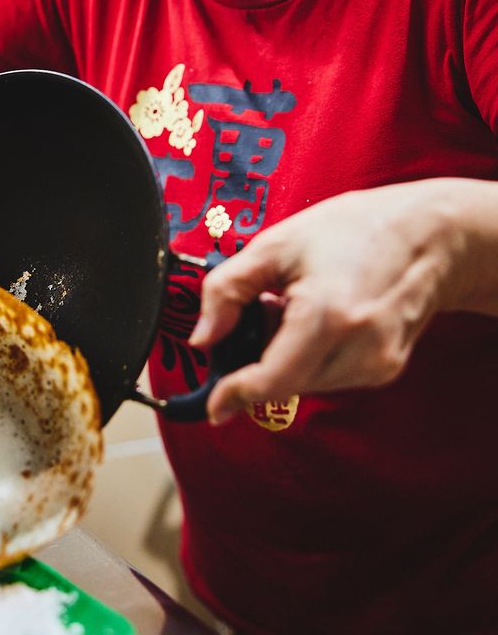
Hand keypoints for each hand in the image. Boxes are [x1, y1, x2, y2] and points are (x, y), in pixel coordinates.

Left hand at [189, 183, 452, 424]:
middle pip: (285, 384)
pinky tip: (327, 318)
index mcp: (326, 314)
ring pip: (307, 384)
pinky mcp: (387, 369)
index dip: (234, 396)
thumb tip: (202, 339)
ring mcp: (377, 364)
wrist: (431, 236)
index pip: (270, 381)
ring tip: (302, 306)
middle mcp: (357, 348)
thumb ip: (227, 290)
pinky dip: (316, 357)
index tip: (212, 405)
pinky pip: (332, 376)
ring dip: (290, 358)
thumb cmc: (354, 229)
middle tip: (269, 309)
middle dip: (262, 360)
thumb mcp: (275, 245)